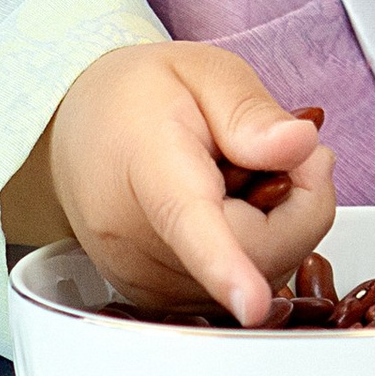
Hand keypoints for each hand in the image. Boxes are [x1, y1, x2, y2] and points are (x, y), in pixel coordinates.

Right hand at [47, 42, 333, 323]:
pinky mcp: (158, 299)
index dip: (224, 266)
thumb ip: (250, 111)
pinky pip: (238, 288)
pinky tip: (234, 212)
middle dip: (302, 202)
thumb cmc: (135, 101)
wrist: (72, 131)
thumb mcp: (200, 70)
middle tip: (291, 149)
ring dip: (280, 228)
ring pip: (257, 275)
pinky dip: (256, 252)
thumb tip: (300, 145)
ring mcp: (145, 279)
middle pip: (256, 252)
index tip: (251, 305)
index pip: (188, 222)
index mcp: (151, 171)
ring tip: (247, 176)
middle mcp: (137, 240)